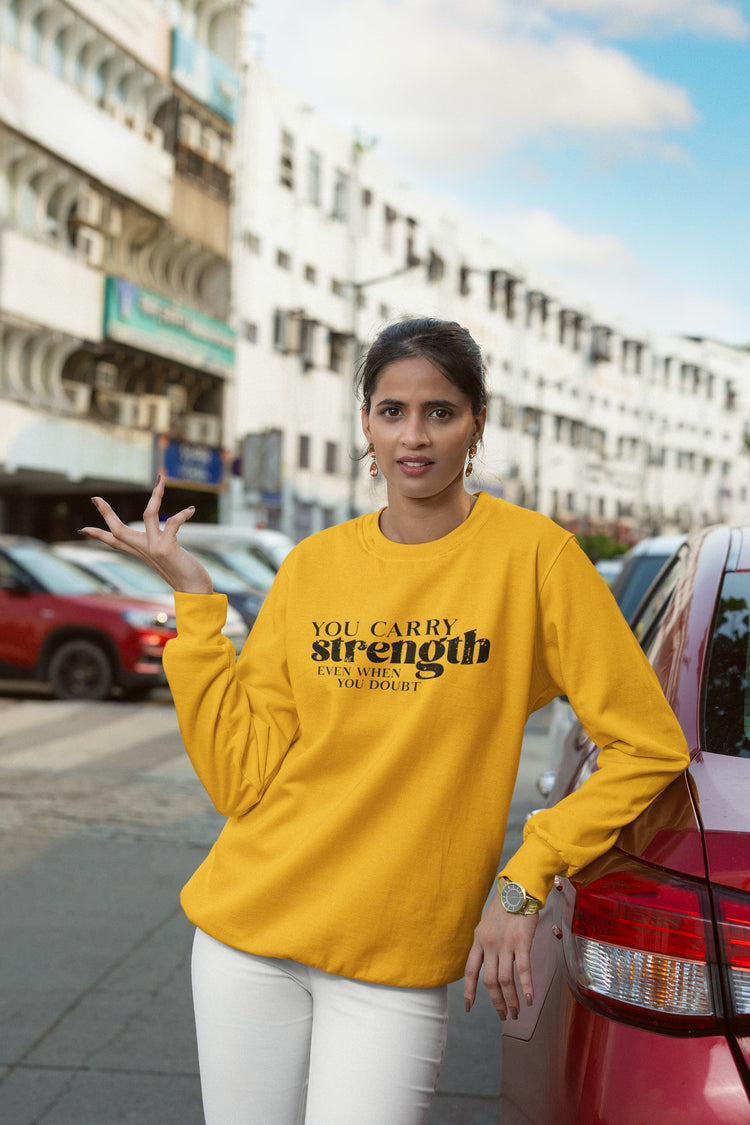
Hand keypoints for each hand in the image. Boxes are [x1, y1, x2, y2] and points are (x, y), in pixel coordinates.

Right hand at [79, 476, 212, 594]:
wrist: (194, 592)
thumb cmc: (185, 576)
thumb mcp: (168, 559)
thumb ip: (160, 547)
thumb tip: (164, 538)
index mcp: (142, 552)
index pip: (115, 542)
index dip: (98, 535)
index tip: (82, 529)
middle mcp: (145, 550)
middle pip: (118, 529)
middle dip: (106, 513)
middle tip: (95, 497)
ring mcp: (154, 548)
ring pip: (147, 516)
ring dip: (155, 495)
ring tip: (161, 478)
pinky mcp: (167, 548)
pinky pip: (172, 522)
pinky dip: (182, 514)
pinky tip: (191, 510)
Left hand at [463, 891, 538, 1019]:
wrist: (519, 889)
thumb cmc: (505, 907)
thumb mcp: (487, 924)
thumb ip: (485, 943)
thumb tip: (486, 963)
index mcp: (478, 940)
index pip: (470, 971)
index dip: (469, 991)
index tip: (469, 1007)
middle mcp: (489, 944)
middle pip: (489, 981)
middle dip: (496, 1002)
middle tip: (504, 1015)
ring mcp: (505, 944)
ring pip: (505, 981)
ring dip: (511, 1000)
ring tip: (516, 1012)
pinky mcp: (522, 942)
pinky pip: (523, 971)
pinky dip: (526, 988)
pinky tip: (530, 1000)